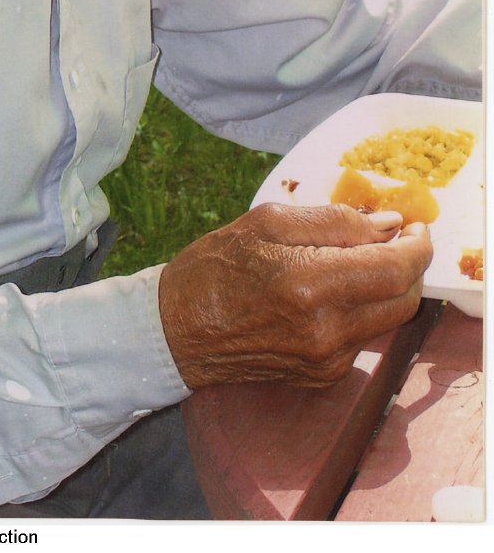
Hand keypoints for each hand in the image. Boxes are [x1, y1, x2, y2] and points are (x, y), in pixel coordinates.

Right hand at [158, 202, 431, 389]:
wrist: (178, 330)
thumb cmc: (215, 266)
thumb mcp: (267, 221)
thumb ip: (334, 220)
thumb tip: (388, 223)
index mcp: (309, 283)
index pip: (395, 269)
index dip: (417, 245)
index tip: (416, 226)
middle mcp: (326, 329)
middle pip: (403, 298)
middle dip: (409, 266)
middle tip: (395, 239)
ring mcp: (326, 358)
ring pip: (388, 319)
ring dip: (386, 287)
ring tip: (358, 260)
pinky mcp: (323, 375)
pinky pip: (362, 337)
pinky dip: (361, 309)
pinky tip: (332, 291)